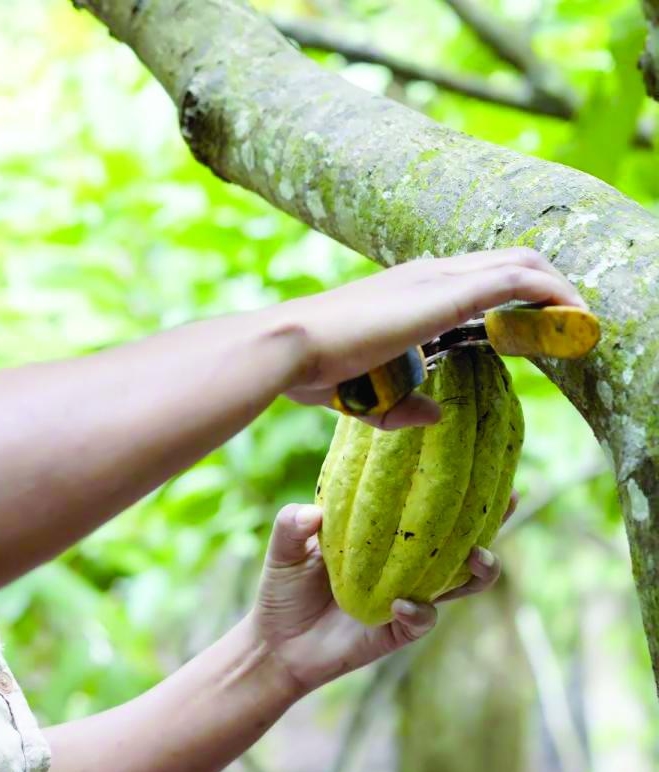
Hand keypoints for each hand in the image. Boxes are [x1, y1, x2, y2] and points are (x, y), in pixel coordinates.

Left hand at [250, 491, 516, 696]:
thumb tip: (313, 512)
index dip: (452, 486)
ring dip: (477, 568)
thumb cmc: (285, 588)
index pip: (424, 507)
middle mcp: (406, 565)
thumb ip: (291, 524)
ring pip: (461, 583)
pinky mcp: (399, 630)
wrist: (277, 643)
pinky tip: (403, 603)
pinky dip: (419, 610)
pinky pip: (424, 619)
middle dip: (491, 520)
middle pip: (462, 540)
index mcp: (385, 536)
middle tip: (508, 498)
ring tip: (477, 555)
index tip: (477, 458)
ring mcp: (408, 597)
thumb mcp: (283, 548)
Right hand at [278, 247, 586, 430]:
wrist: (288, 346)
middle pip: (508, 260)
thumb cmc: (310, 369)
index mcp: (406, 289)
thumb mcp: (365, 394)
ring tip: (580, 323)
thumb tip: (434, 415)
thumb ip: (402, 406)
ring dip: (557, 289)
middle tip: (569, 325)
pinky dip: (552, 295)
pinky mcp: (447, 293)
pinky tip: (572, 319)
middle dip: (547, 288)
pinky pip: (517, 281)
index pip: (474, 277)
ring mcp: (437, 276)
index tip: (535, 329)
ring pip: (522, 262)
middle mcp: (426, 272)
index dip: (512, 297)